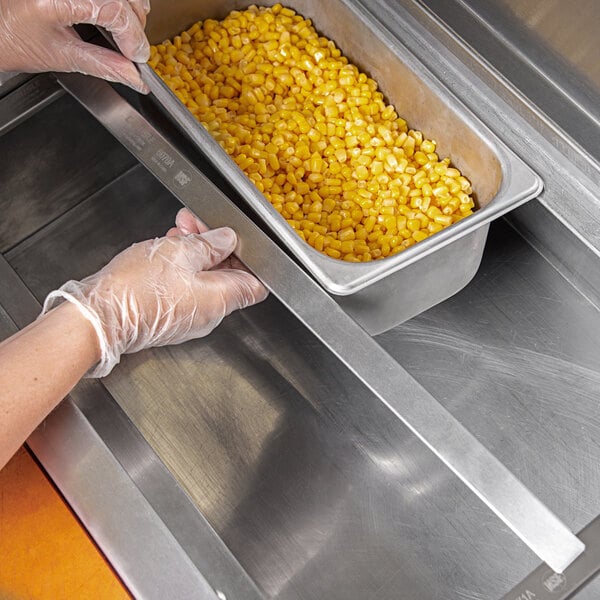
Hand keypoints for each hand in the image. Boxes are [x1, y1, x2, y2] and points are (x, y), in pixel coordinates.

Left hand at [0, 0, 150, 91]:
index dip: (133, 36)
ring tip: (126, 34)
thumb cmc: (10, 40)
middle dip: (135, 26)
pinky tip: (116, 15)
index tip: (138, 58)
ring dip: (130, 9)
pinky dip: (118, 2)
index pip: (114, 10)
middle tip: (134, 52)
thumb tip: (134, 77)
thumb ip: (102, 65)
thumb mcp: (60, 57)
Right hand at [43, 223, 267, 376]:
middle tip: (197, 225)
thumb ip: (210, 244)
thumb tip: (227, 239)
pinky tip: (166, 249)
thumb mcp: (179, 252)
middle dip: (216, 245)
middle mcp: (210, 313)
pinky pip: (186, 289)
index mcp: (221, 299)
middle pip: (228, 276)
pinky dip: (181, 267)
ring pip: (204, 280)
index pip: (256, 284)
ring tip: (177, 231)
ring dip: (194, 252)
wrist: (99, 318)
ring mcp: (190, 317)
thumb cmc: (136, 290)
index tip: (240, 240)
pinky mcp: (170, 317)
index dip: (252, 259)